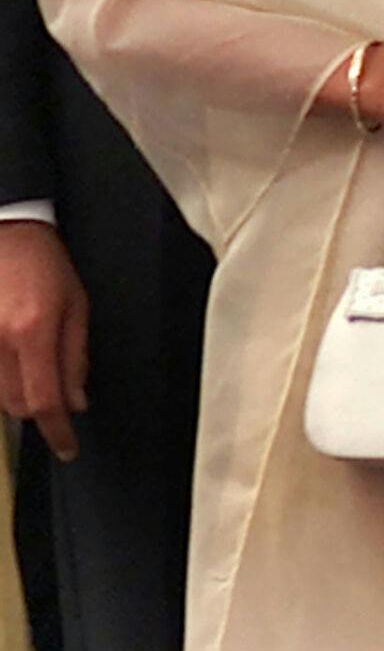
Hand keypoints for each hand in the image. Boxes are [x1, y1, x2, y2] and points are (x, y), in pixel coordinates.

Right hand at [0, 222, 88, 460]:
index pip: (44, 400)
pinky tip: (17, 360)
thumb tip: (76, 402)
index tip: (68, 448)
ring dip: (21, 394)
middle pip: (18, 406)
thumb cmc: (44, 264)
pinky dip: (3, 382)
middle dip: (43, 408)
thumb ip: (75, 356)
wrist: (4, 235)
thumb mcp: (76, 305)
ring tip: (35, 362)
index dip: (57, 431)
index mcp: (33, 331)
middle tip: (60, 391)